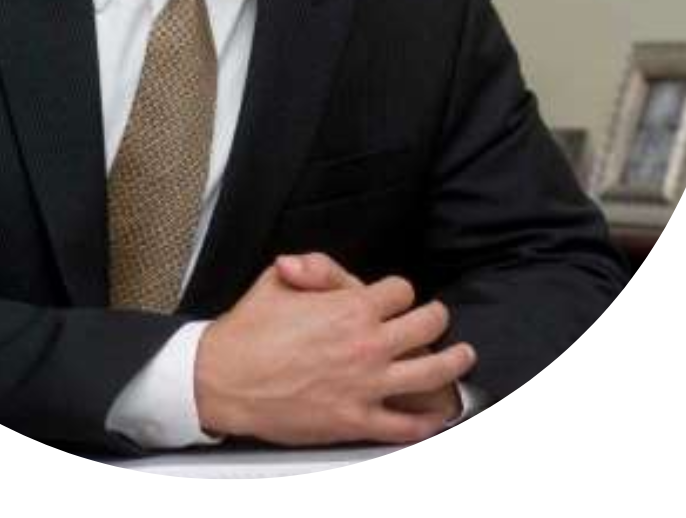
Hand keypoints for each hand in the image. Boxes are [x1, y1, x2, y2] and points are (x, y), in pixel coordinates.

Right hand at [195, 252, 476, 446]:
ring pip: (430, 372)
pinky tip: (436, 414)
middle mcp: (367, 344)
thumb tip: (315, 260)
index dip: (400, 291)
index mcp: (349, 307)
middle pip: (426, 324)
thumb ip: (310, 267)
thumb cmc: (248, 330)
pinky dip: (426, 420)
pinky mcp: (357, 421)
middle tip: (437, 318)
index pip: (400, 291)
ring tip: (462, 356)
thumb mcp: (276, 281)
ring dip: (452, 361)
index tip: (397, 297)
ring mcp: (366, 385)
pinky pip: (405, 424)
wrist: (224, 380)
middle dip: (435, 318)